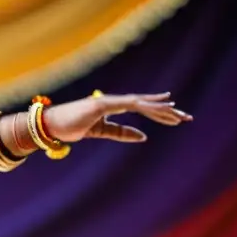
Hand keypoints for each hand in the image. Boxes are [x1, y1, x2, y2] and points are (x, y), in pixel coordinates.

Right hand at [43, 92, 191, 143]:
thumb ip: (121, 132)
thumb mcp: (100, 132)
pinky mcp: (104, 104)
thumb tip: (144, 136)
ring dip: (162, 110)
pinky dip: (147, 106)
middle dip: (167, 111)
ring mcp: (109, 101)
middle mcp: (114, 101)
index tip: (176, 117)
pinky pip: (130, 104)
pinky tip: (161, 108)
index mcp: (113, 106)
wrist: (50, 124)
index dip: (160, 112)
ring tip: (180, 115)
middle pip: (146, 105)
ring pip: (142, 104)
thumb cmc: (70, 126)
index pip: (141, 108)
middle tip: (187, 117)